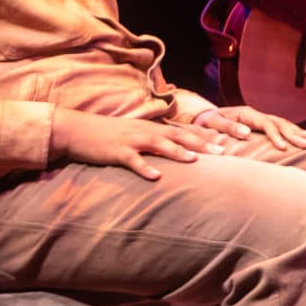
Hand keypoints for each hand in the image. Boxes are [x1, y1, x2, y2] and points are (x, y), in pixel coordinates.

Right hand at [50, 109, 228, 181]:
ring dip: (178, 152)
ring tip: (196, 160)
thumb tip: (177, 151)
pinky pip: (133, 161)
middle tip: (223, 152)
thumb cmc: (110, 135)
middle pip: (179, 135)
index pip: (185, 130)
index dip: (206, 135)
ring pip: (159, 144)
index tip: (228, 142)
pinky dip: (145, 168)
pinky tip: (156, 177)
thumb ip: (156, 142)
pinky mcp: (116, 152)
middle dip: (202, 143)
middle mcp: (146, 131)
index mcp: (153, 128)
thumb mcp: (136, 135)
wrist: (78, 130)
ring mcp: (131, 140)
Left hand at [194, 105, 305, 150]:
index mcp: (247, 113)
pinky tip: (305, 137)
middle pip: (280, 123)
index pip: (266, 123)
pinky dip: (294, 132)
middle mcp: (257, 114)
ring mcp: (261, 118)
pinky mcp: (263, 125)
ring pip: (284, 124)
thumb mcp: (213, 122)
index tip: (284, 147)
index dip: (276, 135)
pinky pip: (281, 127)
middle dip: (295, 134)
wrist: (205, 116)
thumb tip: (246, 132)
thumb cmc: (208, 121)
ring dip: (299, 132)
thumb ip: (228, 127)